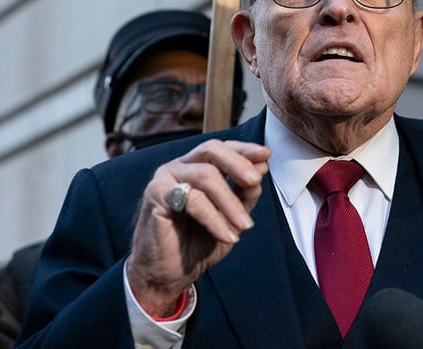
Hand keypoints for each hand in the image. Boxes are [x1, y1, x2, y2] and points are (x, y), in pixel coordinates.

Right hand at [126, 139, 270, 316]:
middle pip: (211, 150)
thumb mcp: (230, 216)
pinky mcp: (155, 195)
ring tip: (245, 226)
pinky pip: (193, 200)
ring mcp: (165, 179)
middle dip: (238, 164)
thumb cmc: (196, 243)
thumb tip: (262, 167)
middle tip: (255, 181)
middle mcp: (179, 167)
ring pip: (206, 176)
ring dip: (230, 203)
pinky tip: (227, 236)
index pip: (221, 148)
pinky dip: (214, 218)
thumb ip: (243, 193)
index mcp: (195, 167)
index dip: (244, 149)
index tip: (266, 155)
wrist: (167, 273)